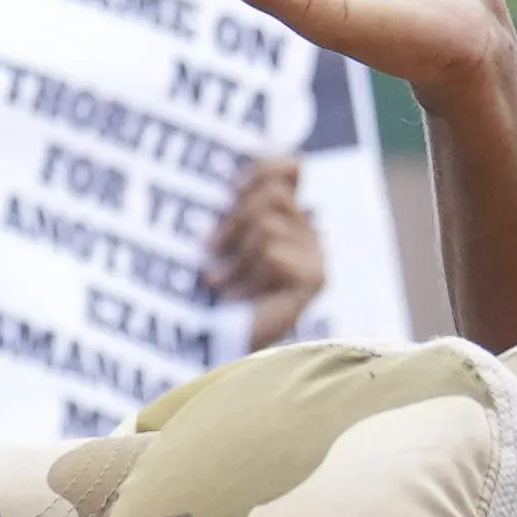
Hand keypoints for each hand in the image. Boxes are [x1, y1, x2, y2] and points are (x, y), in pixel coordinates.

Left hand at [201, 153, 326, 348]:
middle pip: (273, 193)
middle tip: (208, 250)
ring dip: (235, 254)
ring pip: (268, 224)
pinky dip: (247, 275)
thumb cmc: (202, 295)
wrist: (209, 349)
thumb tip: (247, 171)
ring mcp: (315, 255)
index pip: (289, 167)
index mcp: (282, 217)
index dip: (263, 168)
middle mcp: (306, 233)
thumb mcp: (213, 240)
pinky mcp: (314, 278)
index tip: (229, 189)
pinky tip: (237, 298)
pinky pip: (274, 252)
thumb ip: (231, 206)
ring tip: (217, 282)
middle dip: (233, 221)